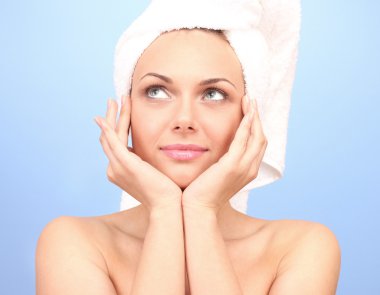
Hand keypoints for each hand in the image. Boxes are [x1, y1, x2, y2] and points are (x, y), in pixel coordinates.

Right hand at [94, 96, 181, 211]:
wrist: (168, 206)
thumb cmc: (166, 192)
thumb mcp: (154, 173)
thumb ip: (148, 163)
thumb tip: (153, 155)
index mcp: (121, 171)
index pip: (115, 144)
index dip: (116, 127)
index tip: (122, 112)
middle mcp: (114, 169)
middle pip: (108, 138)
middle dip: (111, 117)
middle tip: (114, 100)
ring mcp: (118, 167)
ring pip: (112, 135)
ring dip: (114, 115)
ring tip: (118, 98)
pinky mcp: (125, 164)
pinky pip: (114, 141)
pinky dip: (108, 128)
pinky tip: (104, 117)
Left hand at [182, 96, 267, 213]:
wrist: (197, 209)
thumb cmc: (203, 192)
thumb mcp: (217, 175)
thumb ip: (222, 163)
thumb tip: (217, 151)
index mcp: (247, 171)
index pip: (257, 145)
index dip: (256, 126)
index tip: (250, 111)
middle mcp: (250, 169)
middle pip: (261, 138)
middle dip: (257, 117)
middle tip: (251, 100)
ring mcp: (243, 168)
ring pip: (256, 136)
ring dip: (253, 116)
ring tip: (249, 100)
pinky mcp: (232, 166)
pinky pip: (243, 140)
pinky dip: (246, 125)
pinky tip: (245, 113)